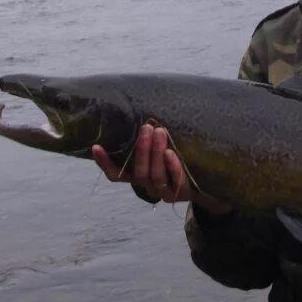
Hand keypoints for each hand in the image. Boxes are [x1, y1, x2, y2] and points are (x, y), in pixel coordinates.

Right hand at [92, 123, 232, 215]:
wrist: (205, 180)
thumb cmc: (176, 157)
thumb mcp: (159, 149)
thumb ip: (149, 139)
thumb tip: (139, 109)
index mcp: (138, 178)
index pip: (116, 175)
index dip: (104, 163)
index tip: (95, 146)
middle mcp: (148, 188)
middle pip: (139, 173)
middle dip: (142, 149)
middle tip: (146, 127)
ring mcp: (165, 192)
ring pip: (155, 176)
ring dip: (156, 153)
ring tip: (159, 132)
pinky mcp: (181, 193)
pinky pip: (175, 182)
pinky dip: (172, 167)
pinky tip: (171, 153)